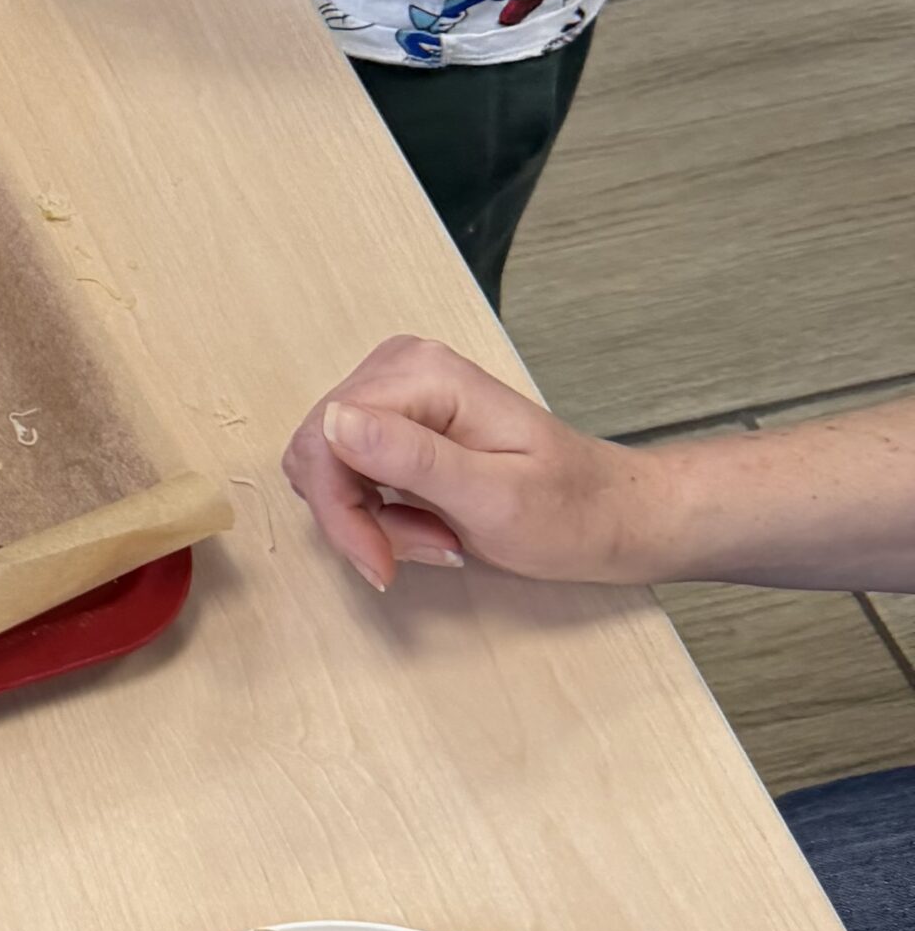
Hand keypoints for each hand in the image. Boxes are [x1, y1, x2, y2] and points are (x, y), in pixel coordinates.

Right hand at [283, 336, 648, 591]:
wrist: (611, 515)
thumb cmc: (569, 512)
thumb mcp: (494, 498)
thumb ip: (412, 458)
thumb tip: (332, 422)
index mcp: (424, 374)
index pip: (326, 436)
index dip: (340, 510)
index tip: (380, 563)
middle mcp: (402, 368)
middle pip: (319, 450)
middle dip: (358, 517)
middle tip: (423, 549)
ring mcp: (398, 391)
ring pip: (328, 465)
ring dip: (370, 519)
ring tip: (437, 538)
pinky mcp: (398, 420)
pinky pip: (349, 470)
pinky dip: (379, 513)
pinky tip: (429, 526)